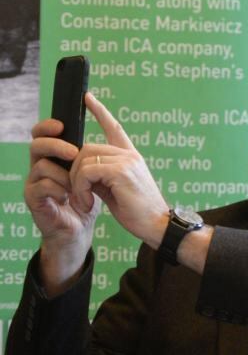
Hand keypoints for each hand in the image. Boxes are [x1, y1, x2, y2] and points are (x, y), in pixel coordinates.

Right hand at [24, 119, 100, 292]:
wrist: (81, 230)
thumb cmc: (88, 200)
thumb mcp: (95, 175)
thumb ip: (94, 156)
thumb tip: (107, 126)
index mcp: (54, 158)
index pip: (42, 134)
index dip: (47, 126)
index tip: (62, 124)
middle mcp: (40, 167)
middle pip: (37, 145)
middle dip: (55, 145)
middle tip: (73, 152)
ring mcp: (34, 183)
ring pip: (41, 166)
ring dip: (64, 174)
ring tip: (78, 188)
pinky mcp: (33, 199)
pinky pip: (41, 186)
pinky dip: (59, 190)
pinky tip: (68, 198)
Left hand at [69, 93, 168, 248]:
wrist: (156, 224)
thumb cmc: (137, 211)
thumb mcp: (116, 189)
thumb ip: (101, 175)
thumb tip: (80, 169)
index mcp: (130, 157)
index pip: (114, 127)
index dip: (100, 111)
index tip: (87, 97)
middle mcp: (130, 155)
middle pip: (86, 147)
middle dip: (74, 170)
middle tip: (78, 193)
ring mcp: (126, 161)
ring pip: (84, 158)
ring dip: (76, 182)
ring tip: (84, 200)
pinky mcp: (121, 171)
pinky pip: (87, 171)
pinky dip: (81, 188)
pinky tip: (88, 202)